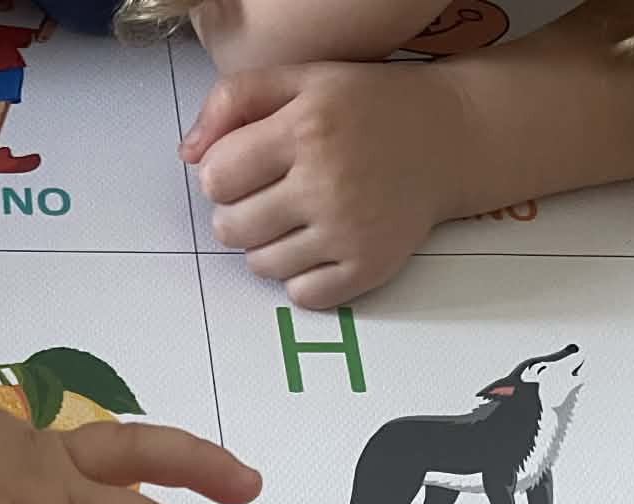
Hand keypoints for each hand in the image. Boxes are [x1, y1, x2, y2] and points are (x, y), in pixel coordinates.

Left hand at [182, 59, 466, 308]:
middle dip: (237, 214)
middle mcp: (327, 182)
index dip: (222, 174)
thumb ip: (235, 99)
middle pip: (230, 228)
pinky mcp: (367, 267)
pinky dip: (301, 277)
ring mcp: (348, 230)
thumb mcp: (302, 79)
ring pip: (260, 266)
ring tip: (296, 217)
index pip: (216, 177)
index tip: (246, 167)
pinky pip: (301, 294)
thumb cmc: (365, 108)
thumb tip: (187, 153)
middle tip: (269, 196)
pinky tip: (318, 245)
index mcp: (306, 127)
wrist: (446, 137)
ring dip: (267, 247)